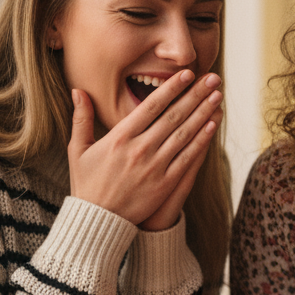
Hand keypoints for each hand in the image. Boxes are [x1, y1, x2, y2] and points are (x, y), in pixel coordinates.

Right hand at [68, 70, 222, 227]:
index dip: (172, 88)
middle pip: (174, 116)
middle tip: (212, 78)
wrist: (97, 221)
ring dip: (203, 112)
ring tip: (217, 96)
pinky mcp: (165, 183)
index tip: (187, 73)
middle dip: (195, 94)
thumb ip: (81, 118)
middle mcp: (139, 149)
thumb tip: (77, 90)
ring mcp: (155, 166)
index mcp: (119, 137)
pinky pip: (188, 157)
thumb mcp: (78, 149)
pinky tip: (212, 124)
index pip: (151, 106)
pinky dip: (201, 140)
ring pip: (185, 134)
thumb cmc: (87, 183)